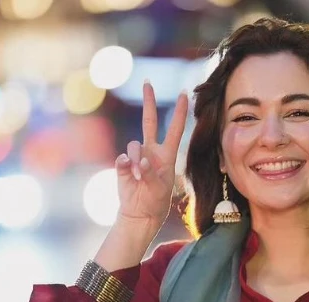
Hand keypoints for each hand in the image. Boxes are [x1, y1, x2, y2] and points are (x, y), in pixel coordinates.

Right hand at [115, 80, 188, 226]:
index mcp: (167, 155)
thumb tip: (140, 158)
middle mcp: (152, 151)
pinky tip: (131, 174)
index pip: (175, 129)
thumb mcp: (159, 187)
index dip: (180, 111)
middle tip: (147, 82)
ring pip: (134, 144)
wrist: (140, 213)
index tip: (185, 93)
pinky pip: (123, 157)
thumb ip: (151, 172)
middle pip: (148, 121)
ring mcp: (137, 156)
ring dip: (138, 159)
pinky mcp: (123, 164)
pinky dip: (127, 164)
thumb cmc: (156, 201)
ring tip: (140, 177)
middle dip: (148, 101)